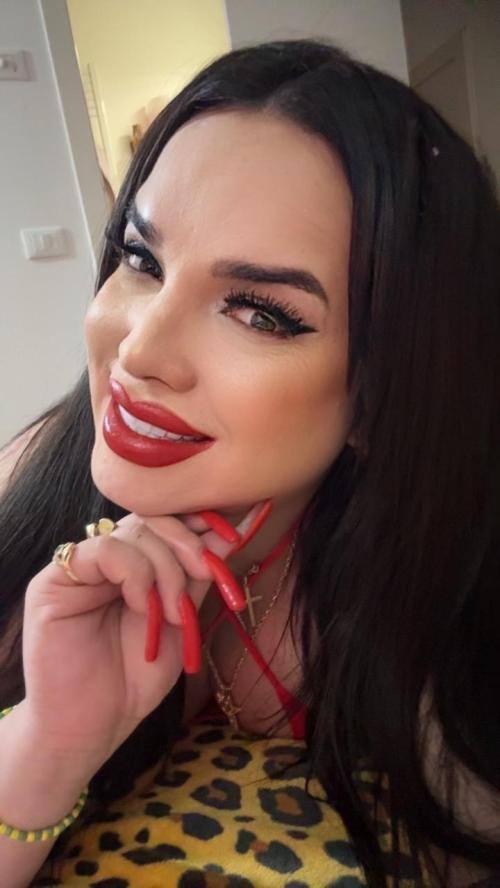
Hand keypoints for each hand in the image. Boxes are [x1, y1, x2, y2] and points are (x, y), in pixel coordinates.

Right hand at [21, 501, 270, 771]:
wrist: (91, 729)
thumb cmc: (133, 680)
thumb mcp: (180, 620)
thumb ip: (198, 576)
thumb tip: (233, 531)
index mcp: (132, 563)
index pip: (164, 520)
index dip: (199, 520)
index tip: (234, 533)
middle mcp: (104, 558)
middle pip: (151, 517)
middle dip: (188, 542)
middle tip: (205, 575)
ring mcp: (78, 568)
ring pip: (132, 530)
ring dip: (166, 568)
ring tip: (171, 613)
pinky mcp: (54, 582)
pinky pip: (103, 550)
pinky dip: (134, 572)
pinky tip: (142, 605)